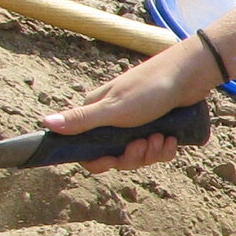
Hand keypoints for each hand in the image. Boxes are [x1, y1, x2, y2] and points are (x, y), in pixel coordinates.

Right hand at [43, 44, 213, 173]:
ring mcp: (137, 124)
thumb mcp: (114, 108)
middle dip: (133, 157)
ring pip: (139, 155)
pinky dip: (166, 149)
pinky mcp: (158, 127)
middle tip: (145, 142)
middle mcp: (115, 120)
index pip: (86, 150)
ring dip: (152, 152)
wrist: (190, 75)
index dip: (99, 161)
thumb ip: (81, 119)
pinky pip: (157, 151)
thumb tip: (44, 122)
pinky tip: (173, 138)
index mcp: (97, 114)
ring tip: (162, 137)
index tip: (112, 160)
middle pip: (116, 157)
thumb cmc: (150, 88)